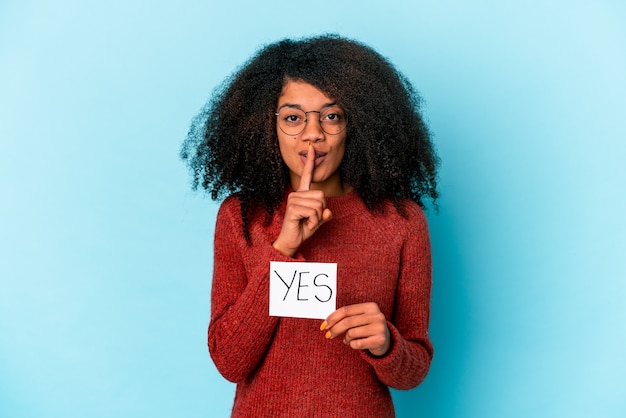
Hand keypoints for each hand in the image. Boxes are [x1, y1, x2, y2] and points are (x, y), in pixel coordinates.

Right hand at [272, 142, 332, 256]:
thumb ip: (324, 214)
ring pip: (319, 205)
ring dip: (317, 217)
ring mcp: (293, 200)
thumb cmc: (303, 228)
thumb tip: (328, 212)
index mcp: (302, 193)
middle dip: (321, 210)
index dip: (310, 162)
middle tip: (311, 219)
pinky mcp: (292, 208)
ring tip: (307, 222)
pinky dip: (313, 222)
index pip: (307, 175)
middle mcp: (296, 194)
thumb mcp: (318, 220)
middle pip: (321, 196)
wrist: (291, 241)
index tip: (312, 148)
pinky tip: (305, 224)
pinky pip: (313, 212)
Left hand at [321, 303, 390, 356]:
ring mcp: (380, 327)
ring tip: (349, 340)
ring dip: (346, 338)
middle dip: (334, 329)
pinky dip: (352, 345)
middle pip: (347, 322)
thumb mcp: (359, 319)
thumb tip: (326, 323)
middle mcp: (377, 315)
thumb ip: (346, 317)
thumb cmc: (367, 328)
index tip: (323, 326)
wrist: (385, 341)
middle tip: (328, 335)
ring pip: (351, 333)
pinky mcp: (380, 340)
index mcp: (370, 306)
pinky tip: (355, 344)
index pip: (346, 310)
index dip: (332, 318)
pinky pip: (357, 343)